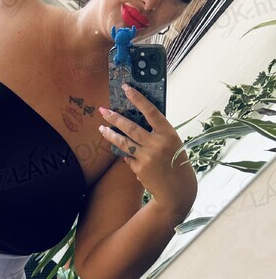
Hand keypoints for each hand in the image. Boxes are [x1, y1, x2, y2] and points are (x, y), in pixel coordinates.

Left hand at [98, 83, 196, 212]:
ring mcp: (147, 157)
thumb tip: (136, 120)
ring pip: (123, 142)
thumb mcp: (172, 143)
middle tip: (103, 110)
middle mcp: (157, 144)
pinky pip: (127, 157)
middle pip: (131, 127)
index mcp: (169, 134)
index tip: (126, 88)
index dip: (138, 98)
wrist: (177, 190)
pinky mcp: (139, 168)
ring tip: (101, 128)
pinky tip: (124, 153)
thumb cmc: (176, 162)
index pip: (151, 111)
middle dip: (114, 117)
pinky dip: (125, 154)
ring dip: (110, 134)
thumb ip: (157, 133)